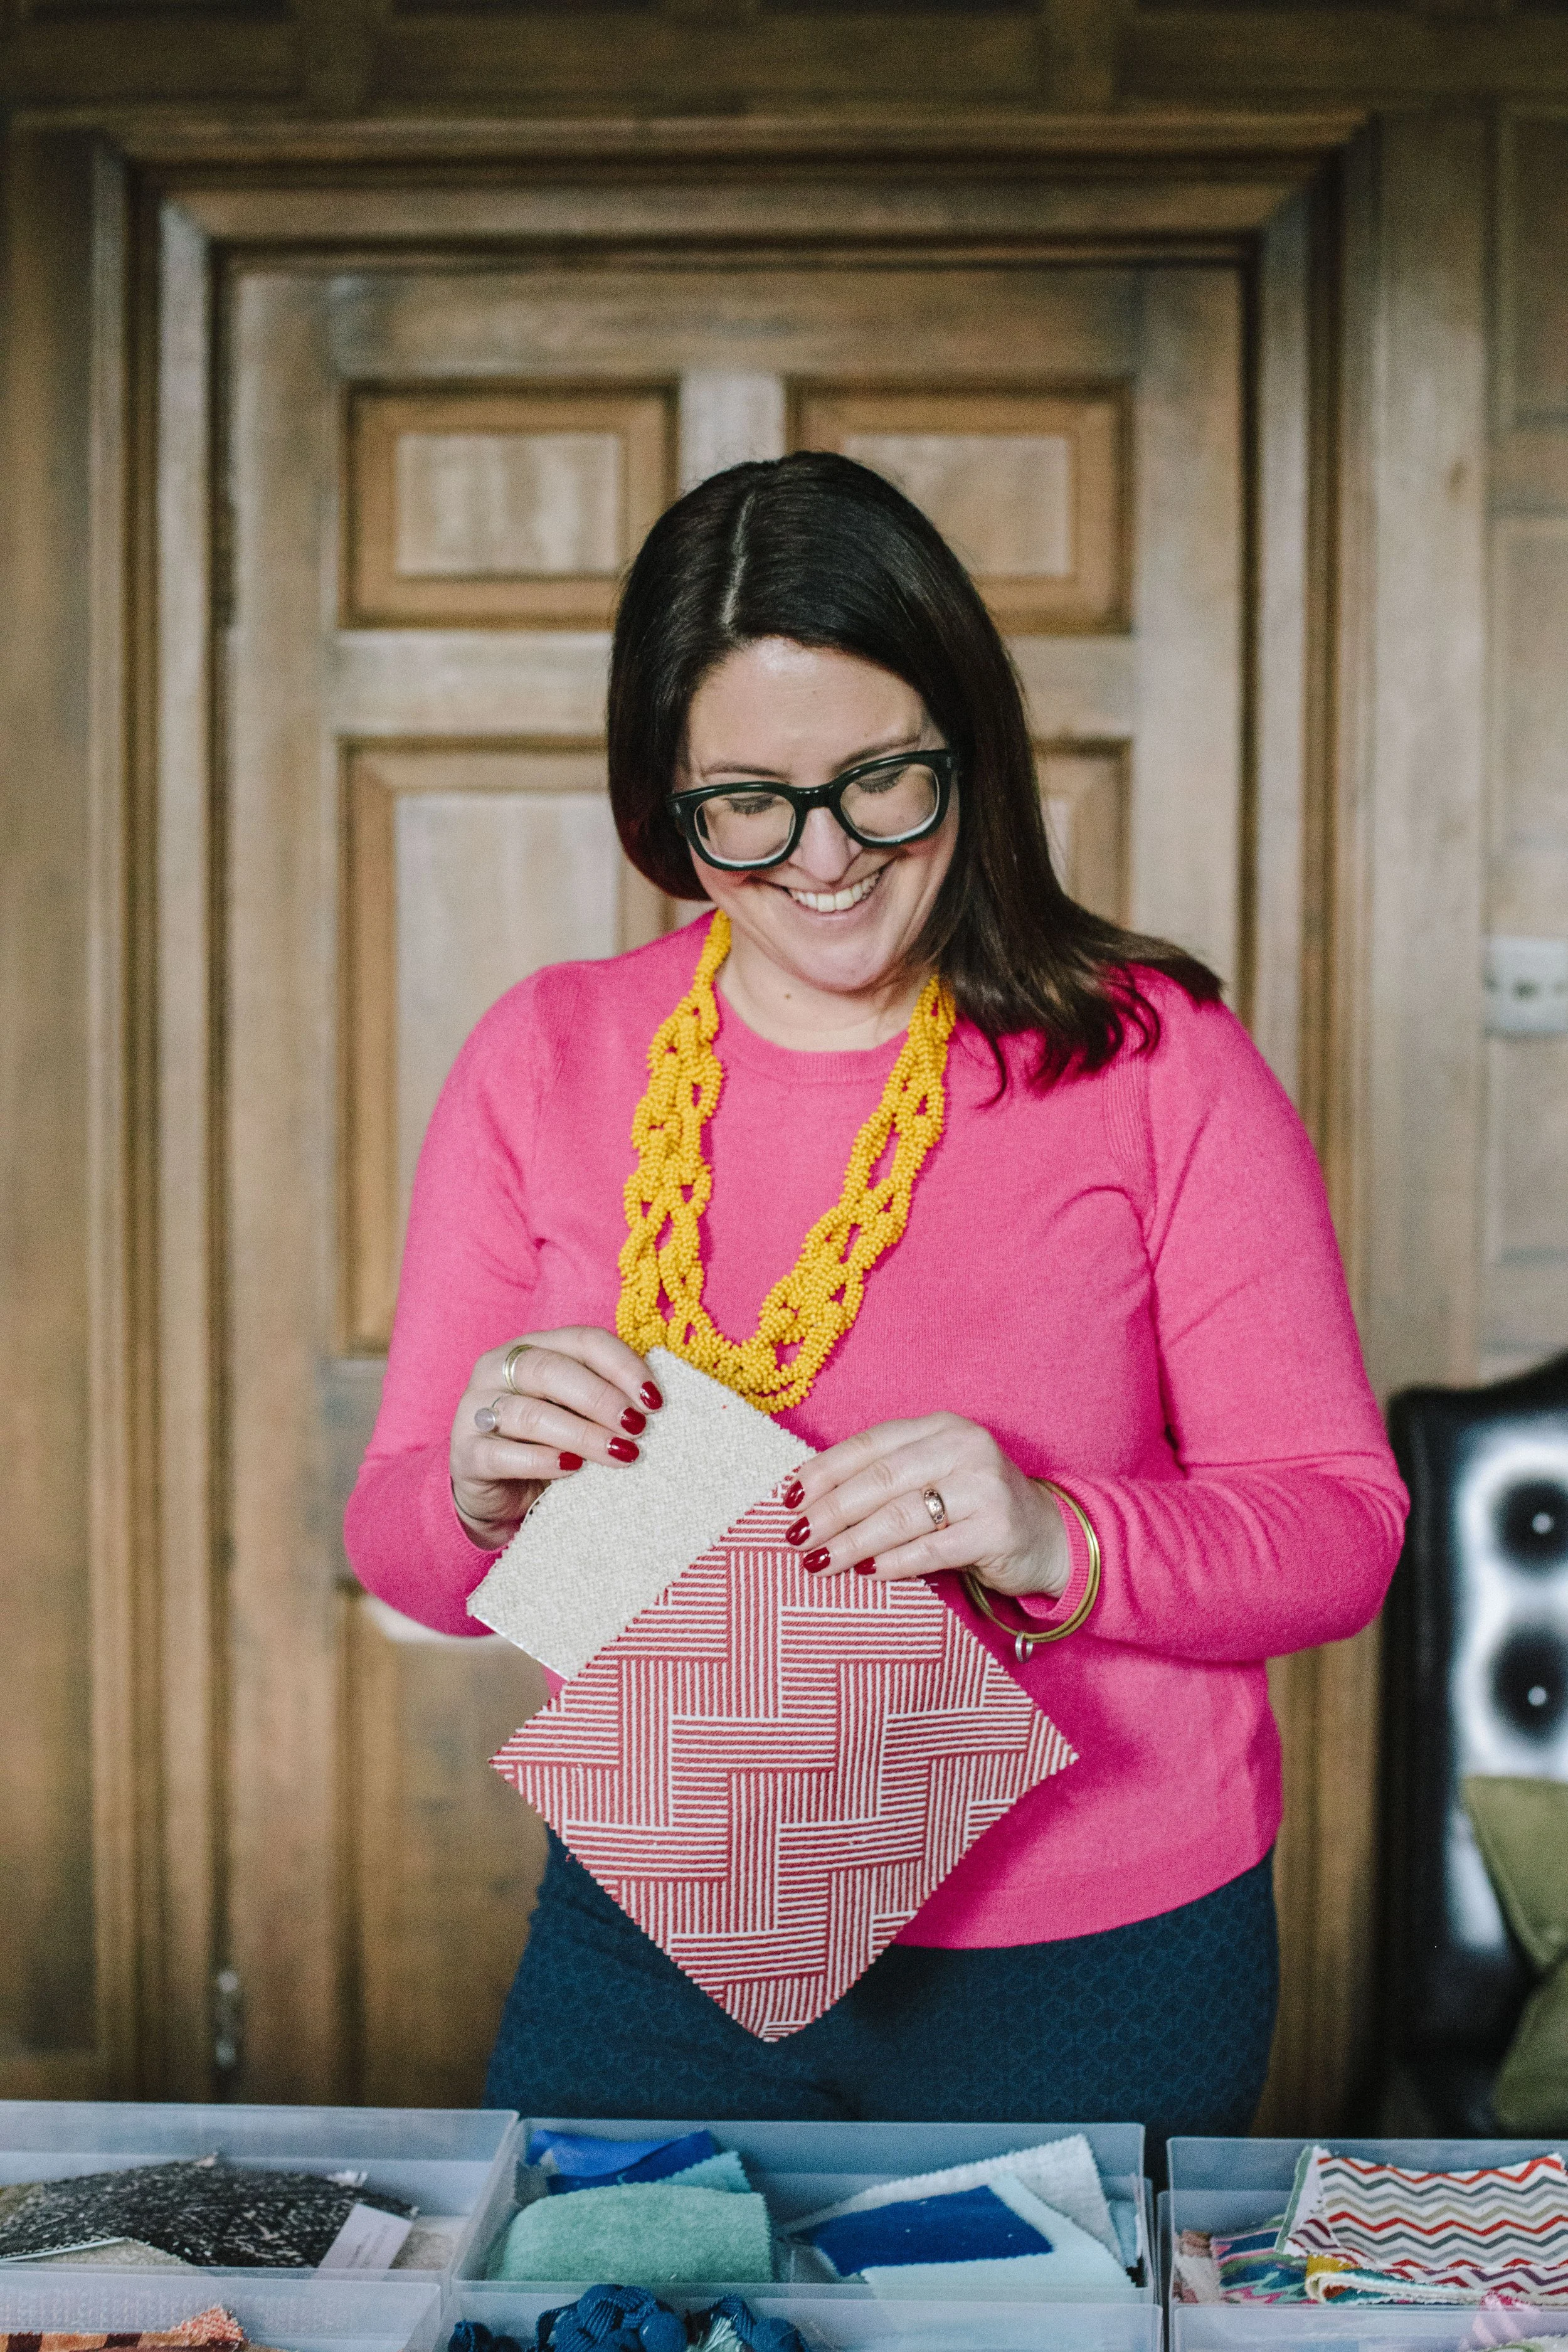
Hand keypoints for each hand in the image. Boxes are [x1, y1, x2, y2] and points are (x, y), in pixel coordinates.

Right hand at [449, 1326, 660, 1549]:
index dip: (623, 1366)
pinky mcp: (465, 1452)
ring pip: (529, 1413)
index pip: (583, 1340)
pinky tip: (572, 1468)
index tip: (655, 1401)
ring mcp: (476, 1408)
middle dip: (602, 1399)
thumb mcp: (579, 1415)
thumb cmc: (547, 1444)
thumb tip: (654, 1406)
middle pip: (552, 1370)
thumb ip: (605, 1400)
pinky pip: (502, 1453)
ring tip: (619, 1454)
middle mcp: (498, 1368)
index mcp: (532, 1346)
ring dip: (582, 1433)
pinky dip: (542, 1460)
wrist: (496, 1494)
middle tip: (637, 1428)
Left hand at [781, 1413, 1070, 1600]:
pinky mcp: (997, 1529)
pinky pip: (932, 1548)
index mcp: (940, 1427)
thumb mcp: (934, 1476)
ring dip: (853, 1541)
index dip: (825, 1469)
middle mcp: (964, 1448)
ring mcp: (984, 1487)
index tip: (788, 1497)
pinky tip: (867, 1573)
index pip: (871, 1444)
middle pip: (881, 1478)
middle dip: (831, 1509)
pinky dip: (895, 1563)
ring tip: (821, 1561)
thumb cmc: (974, 1507)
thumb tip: (807, 1497)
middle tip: (797, 1536)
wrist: (1047, 1535)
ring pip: (902, 1514)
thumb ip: (886, 1478)